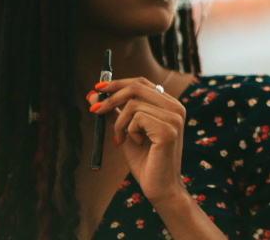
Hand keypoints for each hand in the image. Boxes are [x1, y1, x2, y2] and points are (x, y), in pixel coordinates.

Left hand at [88, 78, 187, 204]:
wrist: (159, 187)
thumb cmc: (145, 161)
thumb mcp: (127, 131)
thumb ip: (115, 112)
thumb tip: (93, 95)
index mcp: (169, 105)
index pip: (142, 82)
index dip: (118, 83)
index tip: (98, 88)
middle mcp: (176, 107)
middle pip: (137, 87)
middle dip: (111, 97)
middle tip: (95, 110)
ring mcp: (174, 117)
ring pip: (133, 104)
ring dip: (119, 123)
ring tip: (122, 139)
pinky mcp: (168, 129)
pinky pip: (137, 118)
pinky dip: (128, 131)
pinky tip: (136, 144)